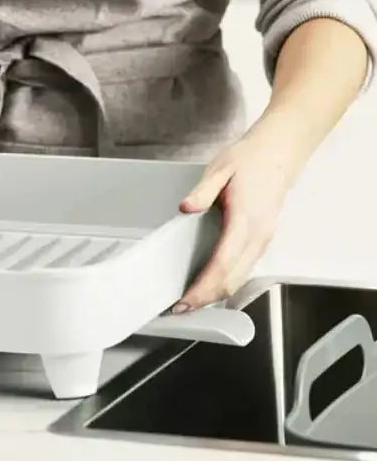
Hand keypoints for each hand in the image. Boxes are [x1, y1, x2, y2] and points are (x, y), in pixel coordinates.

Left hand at [174, 114, 305, 311]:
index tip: (184, 300)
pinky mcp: (262, 238)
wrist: (279, 152)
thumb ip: (202, 191)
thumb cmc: (250, 159)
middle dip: (206, 299)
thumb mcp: (220, 169)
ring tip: (190, 300)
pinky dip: (227, 282)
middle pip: (232, 280)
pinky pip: (244, 269)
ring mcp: (263, 239)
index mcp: (246, 221)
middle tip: (179, 308)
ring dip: (216, 293)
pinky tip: (210, 282)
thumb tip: (186, 207)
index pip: (222, 265)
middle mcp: (258, 236)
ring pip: (240, 278)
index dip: (202, 287)